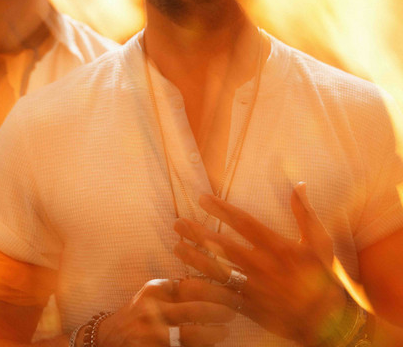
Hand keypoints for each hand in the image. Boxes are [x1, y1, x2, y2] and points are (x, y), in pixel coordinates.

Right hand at [96, 277, 237, 346]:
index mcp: (153, 293)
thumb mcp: (151, 294)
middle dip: (218, 312)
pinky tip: (209, 345)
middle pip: (194, 311)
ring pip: (191, 336)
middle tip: (231, 313)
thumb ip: (173, 288)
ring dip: (213, 335)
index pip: (189, 288)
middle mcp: (152, 313)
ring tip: (223, 331)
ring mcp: (153, 336)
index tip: (229, 294)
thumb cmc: (138, 313)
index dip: (214, 292)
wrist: (111, 338)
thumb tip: (206, 282)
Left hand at [173, 183, 346, 344]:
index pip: (243, 223)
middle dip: (198, 234)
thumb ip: (305, 213)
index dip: (221, 209)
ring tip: (176, 246)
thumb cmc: (325, 279)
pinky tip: (187, 281)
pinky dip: (204, 290)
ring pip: (218, 271)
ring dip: (195, 258)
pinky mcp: (251, 309)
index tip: (202, 199)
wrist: (331, 323)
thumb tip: (298, 183)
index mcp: (278, 247)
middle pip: (223, 246)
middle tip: (178, 223)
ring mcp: (254, 289)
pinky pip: (222, 298)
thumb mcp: (320, 243)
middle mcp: (263, 266)